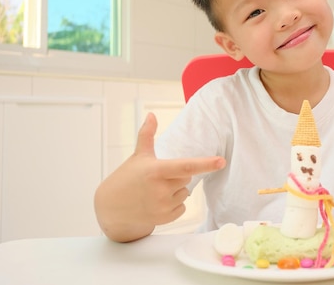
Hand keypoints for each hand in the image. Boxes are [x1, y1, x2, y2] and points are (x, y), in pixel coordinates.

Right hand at [94, 113, 225, 241]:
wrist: (111, 208)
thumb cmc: (127, 179)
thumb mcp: (138, 156)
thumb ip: (147, 135)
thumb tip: (152, 115)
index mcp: (156, 171)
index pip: (185, 166)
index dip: (205, 164)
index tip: (221, 161)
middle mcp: (160, 189)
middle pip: (187, 178)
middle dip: (177, 177)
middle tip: (158, 178)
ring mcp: (162, 206)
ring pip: (185, 193)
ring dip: (175, 191)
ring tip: (155, 192)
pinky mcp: (164, 219)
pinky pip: (182, 208)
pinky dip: (174, 205)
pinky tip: (157, 203)